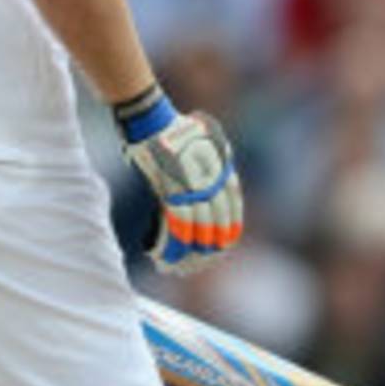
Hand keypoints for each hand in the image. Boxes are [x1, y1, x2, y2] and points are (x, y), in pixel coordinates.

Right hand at [115, 84, 243, 274]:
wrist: (151, 118)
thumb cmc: (173, 132)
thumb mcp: (207, 146)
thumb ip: (215, 170)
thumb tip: (213, 199)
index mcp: (224, 171)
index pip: (233, 216)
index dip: (223, 240)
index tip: (213, 253)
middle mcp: (214, 180)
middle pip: (216, 228)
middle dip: (204, 253)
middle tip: (189, 267)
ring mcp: (194, 184)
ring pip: (197, 230)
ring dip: (185, 254)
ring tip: (173, 267)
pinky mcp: (172, 186)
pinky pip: (177, 224)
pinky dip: (171, 244)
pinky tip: (162, 256)